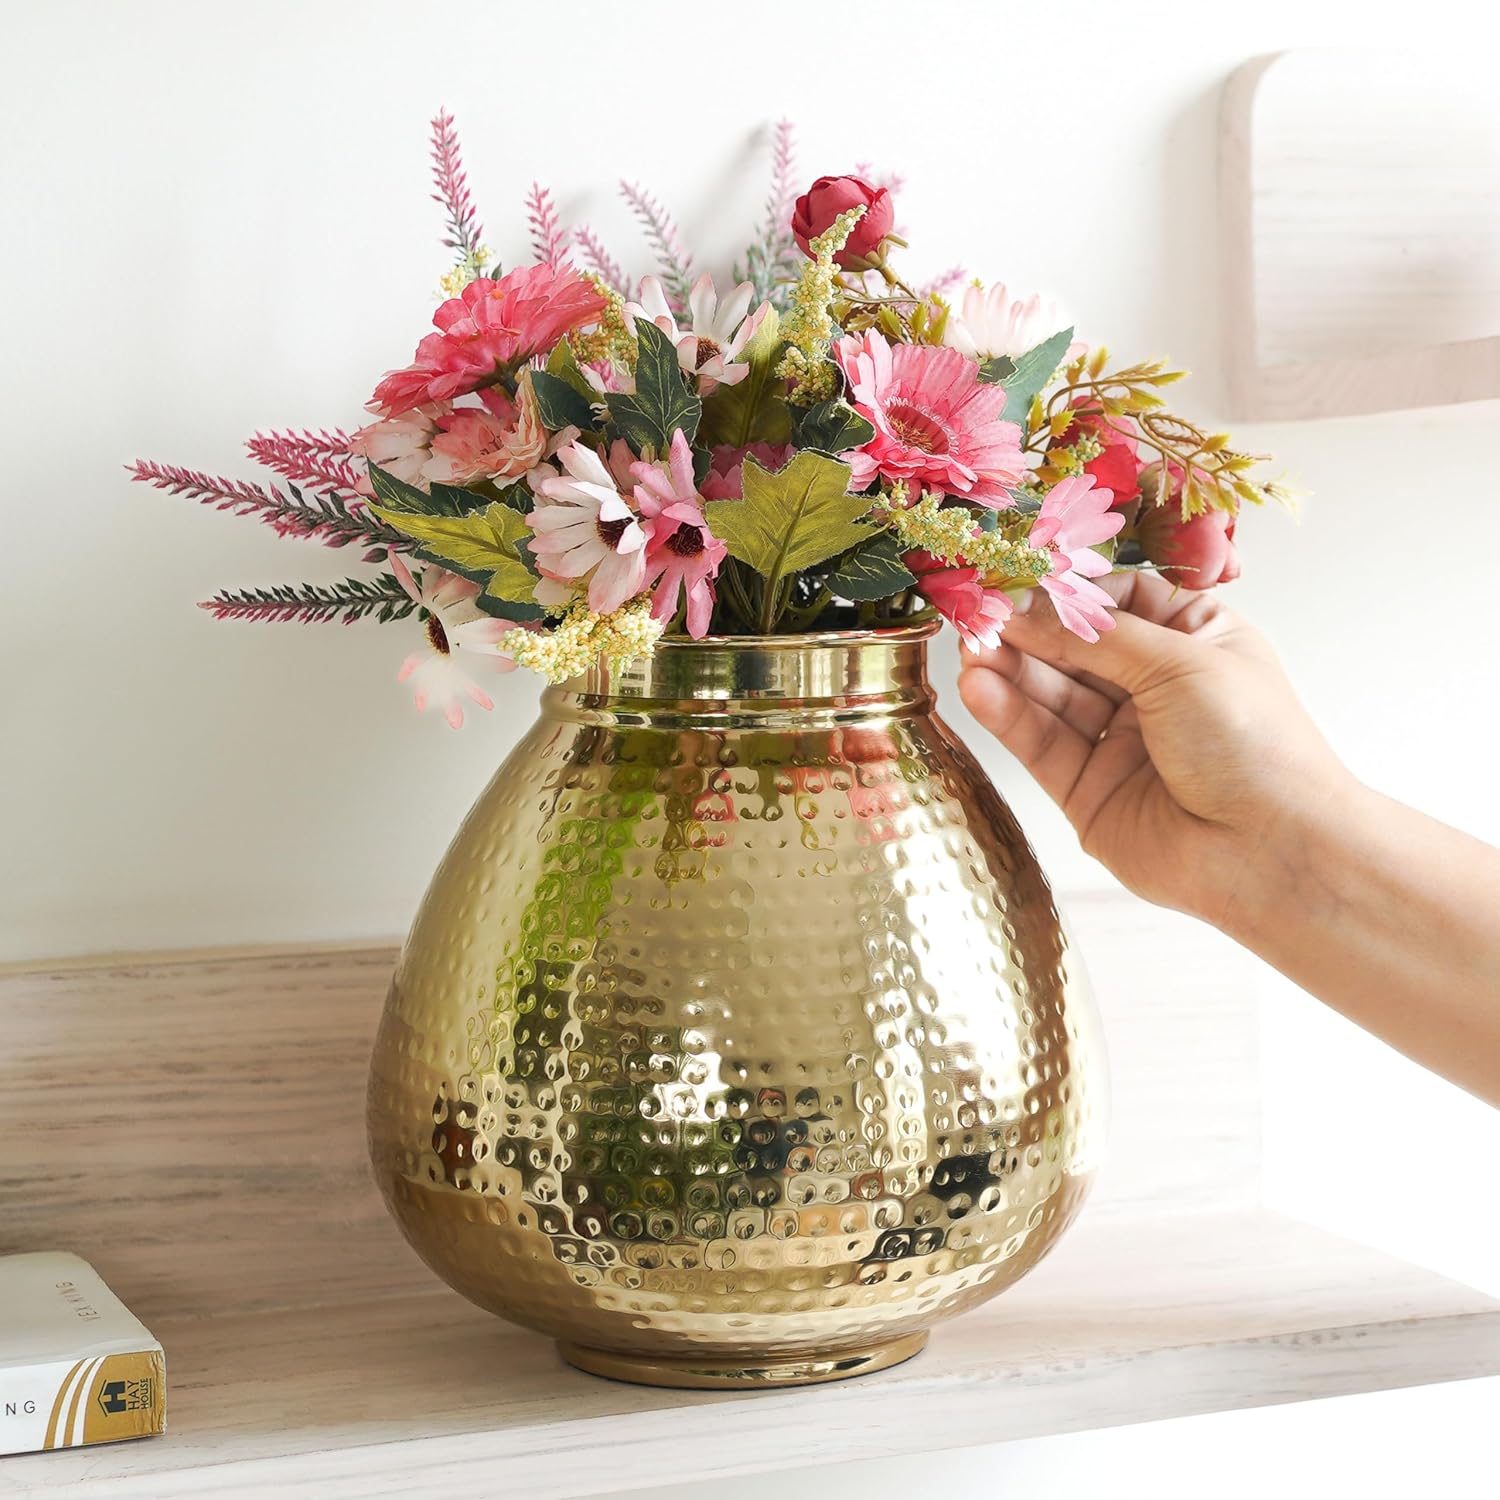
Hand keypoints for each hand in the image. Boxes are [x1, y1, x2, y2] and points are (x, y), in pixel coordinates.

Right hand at [957, 572, 1352, 932]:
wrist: (1270, 852)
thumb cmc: (1253, 743)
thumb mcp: (1180, 661)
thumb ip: (1097, 635)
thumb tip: (1029, 606)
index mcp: (1192, 643)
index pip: (1116, 603)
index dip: (1067, 594)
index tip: (1018, 582)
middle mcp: (1153, 690)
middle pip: (1074, 648)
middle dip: (1025, 631)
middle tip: (976, 614)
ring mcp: (1118, 742)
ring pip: (1050, 697)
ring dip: (1008, 671)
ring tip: (970, 651)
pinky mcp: (1087, 792)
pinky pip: (1041, 745)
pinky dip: (1009, 716)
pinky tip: (980, 690)